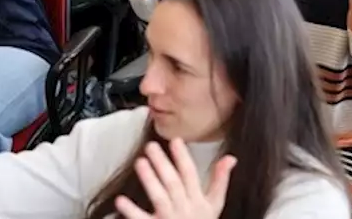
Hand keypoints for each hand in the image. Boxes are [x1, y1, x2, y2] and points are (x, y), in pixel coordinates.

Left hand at [114, 140, 234, 218]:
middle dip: (163, 164)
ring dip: (150, 180)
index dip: (183, 158)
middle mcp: (186, 209)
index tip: (175, 141)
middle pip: (173, 184)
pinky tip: (121, 200)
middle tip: (150, 147)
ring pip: (160, 198)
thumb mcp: (214, 205)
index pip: (191, 175)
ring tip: (140, 162)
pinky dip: (132, 211)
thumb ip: (220, 180)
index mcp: (199, 201)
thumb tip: (231, 158)